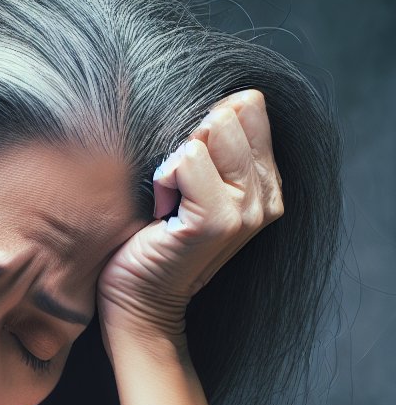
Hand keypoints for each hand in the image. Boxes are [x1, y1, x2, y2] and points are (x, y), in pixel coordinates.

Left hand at [96, 89, 283, 346]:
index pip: (248, 107)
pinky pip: (187, 158)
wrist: (138, 302)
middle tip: (173, 193)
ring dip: (174, 163)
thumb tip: (211, 102)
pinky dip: (163, 179)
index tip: (185, 177)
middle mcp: (266, 196)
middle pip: (231, 112)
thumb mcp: (187, 187)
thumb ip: (209, 146)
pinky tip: (160, 213)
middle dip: (189, 142)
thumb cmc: (150, 243)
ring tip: (167, 205)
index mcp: (265, 183)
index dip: (203, 130)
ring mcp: (246, 210)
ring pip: (211, 130)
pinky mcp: (216, 221)